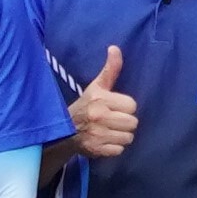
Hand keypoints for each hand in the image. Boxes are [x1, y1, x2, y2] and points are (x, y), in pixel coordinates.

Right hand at [63, 47, 138, 161]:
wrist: (64, 131)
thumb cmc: (86, 105)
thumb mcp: (96, 86)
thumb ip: (110, 69)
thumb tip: (115, 48)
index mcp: (101, 99)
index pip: (132, 105)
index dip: (126, 107)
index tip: (115, 107)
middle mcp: (99, 117)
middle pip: (133, 122)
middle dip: (125, 122)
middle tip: (113, 120)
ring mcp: (98, 135)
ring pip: (128, 137)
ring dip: (122, 136)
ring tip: (110, 130)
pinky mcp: (97, 150)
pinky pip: (119, 150)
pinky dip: (114, 147)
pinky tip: (105, 141)